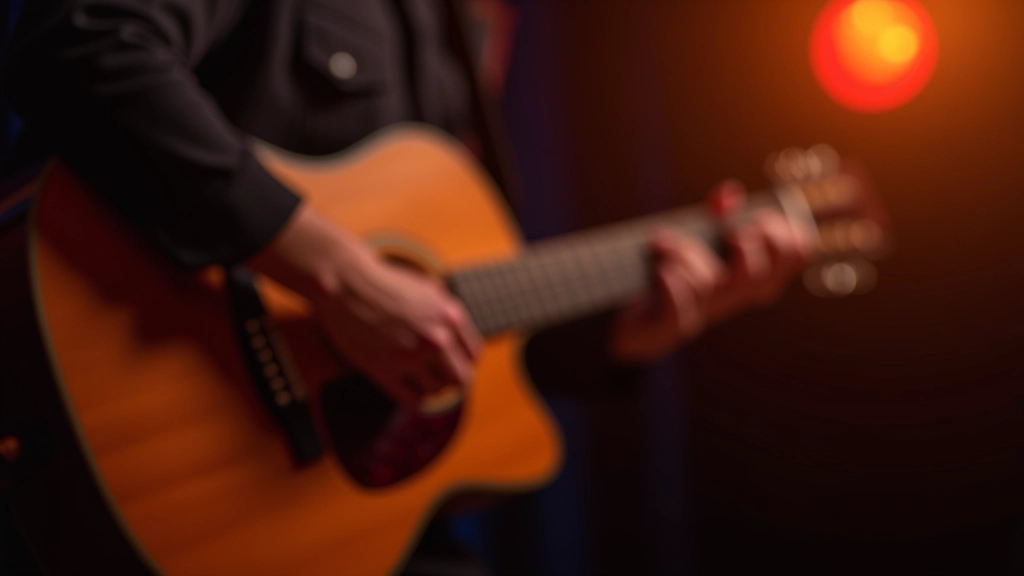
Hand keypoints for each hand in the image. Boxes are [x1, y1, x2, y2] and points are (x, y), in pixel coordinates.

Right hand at [248, 204, 480, 405]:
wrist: (345, 282)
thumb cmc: (383, 283)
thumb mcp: (428, 290)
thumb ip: (448, 315)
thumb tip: (461, 342)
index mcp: (449, 316)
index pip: (473, 356)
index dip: (462, 363)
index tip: (450, 365)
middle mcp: (436, 338)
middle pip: (461, 380)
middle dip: (450, 380)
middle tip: (436, 377)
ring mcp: (412, 356)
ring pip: (436, 391)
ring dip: (428, 387)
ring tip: (415, 377)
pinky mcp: (386, 370)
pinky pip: (414, 400)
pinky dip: (413, 398)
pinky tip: (405, 388)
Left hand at [608, 181, 814, 363]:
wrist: (631, 323)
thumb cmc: (672, 271)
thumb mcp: (700, 236)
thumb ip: (718, 211)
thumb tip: (729, 194)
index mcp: (750, 273)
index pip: (795, 256)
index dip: (788, 234)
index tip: (762, 218)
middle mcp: (732, 295)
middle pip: (760, 278)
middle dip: (747, 247)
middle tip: (730, 234)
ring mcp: (702, 312)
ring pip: (709, 283)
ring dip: (687, 255)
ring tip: (663, 242)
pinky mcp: (670, 325)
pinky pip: (679, 307)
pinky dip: (671, 284)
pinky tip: (660, 271)